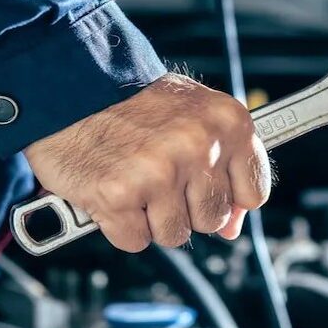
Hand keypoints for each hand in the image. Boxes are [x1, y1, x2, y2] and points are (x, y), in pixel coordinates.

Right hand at [24, 73, 270, 251]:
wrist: (73, 87)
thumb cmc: (135, 105)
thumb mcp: (195, 118)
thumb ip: (224, 166)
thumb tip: (233, 227)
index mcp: (228, 122)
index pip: (254, 192)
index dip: (231, 199)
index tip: (210, 190)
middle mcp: (199, 145)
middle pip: (214, 219)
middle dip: (187, 208)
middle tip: (160, 178)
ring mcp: (159, 172)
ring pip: (175, 234)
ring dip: (152, 218)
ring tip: (136, 182)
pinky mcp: (118, 195)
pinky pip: (134, 240)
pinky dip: (120, 225)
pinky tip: (114, 191)